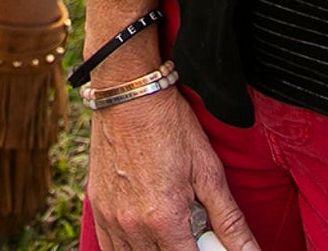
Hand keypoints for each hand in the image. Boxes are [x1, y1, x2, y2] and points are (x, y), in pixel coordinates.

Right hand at [87, 90, 260, 250]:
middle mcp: (132, 226)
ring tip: (174, 232)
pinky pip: (110, 248)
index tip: (209, 243)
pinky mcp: (97, 208)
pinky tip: (148, 236)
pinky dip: (129, 250)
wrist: (129, 93)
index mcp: (164, 220)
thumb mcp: (209, 172)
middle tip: (194, 233)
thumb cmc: (171, 126)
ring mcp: (110, 219)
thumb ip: (231, 222)